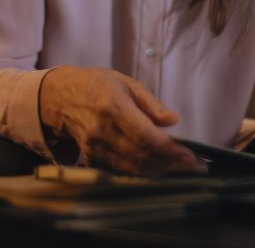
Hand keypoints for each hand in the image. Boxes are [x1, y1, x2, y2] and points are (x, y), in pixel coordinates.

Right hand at [39, 66, 206, 174]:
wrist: (58, 97)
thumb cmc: (97, 85)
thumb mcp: (126, 82)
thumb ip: (151, 103)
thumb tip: (174, 120)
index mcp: (112, 105)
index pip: (144, 135)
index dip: (169, 149)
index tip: (190, 156)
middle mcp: (102, 129)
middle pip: (141, 154)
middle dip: (172, 163)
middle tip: (196, 166)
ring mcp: (94, 147)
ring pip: (133, 167)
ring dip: (161, 170)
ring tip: (183, 169)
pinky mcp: (91, 158)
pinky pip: (122, 170)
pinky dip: (143, 172)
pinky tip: (160, 169)